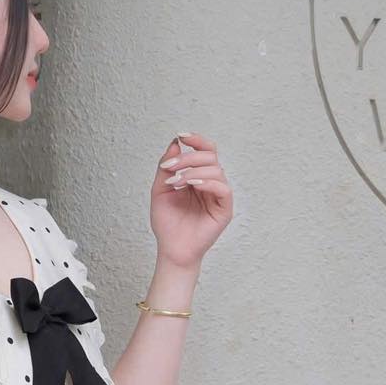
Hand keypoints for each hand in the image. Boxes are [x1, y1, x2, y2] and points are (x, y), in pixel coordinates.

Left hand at [151, 132, 232, 269]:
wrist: (171, 249)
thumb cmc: (167, 223)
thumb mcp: (160, 190)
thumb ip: (166, 167)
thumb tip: (175, 144)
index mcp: (198, 177)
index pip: (204, 151)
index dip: (196, 140)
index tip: (181, 135)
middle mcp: (210, 183)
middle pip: (210, 156)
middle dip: (189, 157)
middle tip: (169, 167)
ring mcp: (219, 195)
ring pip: (215, 170)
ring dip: (192, 171)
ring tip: (176, 182)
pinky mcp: (225, 208)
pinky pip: (223, 188)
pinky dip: (207, 182)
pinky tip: (192, 185)